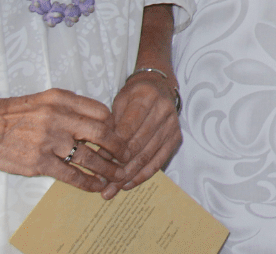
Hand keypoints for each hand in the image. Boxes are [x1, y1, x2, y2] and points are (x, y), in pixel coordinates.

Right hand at [0, 89, 125, 192]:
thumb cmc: (17, 113)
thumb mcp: (47, 98)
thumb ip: (73, 106)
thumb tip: (101, 118)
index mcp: (62, 100)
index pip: (101, 112)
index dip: (115, 125)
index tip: (120, 134)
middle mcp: (59, 118)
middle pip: (102, 133)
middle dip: (119, 147)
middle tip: (127, 155)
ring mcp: (50, 142)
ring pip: (90, 157)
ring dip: (108, 168)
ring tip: (118, 174)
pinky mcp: (40, 163)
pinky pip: (71, 175)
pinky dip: (88, 182)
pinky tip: (97, 185)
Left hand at [104, 71, 182, 198]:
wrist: (159, 86)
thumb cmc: (134, 95)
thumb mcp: (119, 101)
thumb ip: (111, 125)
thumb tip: (101, 156)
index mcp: (146, 96)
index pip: (128, 127)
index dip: (114, 147)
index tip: (99, 162)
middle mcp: (163, 110)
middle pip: (139, 144)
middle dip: (119, 166)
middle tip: (103, 183)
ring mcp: (172, 125)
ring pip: (148, 156)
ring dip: (129, 175)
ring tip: (112, 189)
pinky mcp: (176, 137)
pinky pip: (159, 160)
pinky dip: (143, 174)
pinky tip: (129, 184)